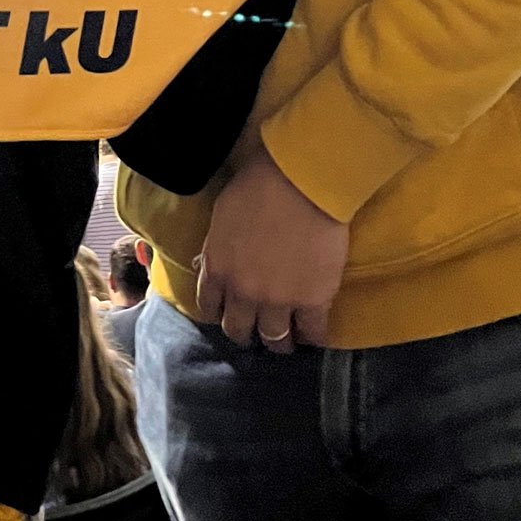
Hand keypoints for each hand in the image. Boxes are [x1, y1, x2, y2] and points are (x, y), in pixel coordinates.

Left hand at [195, 147, 349, 350]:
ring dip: (279, 341)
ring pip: (275, 339)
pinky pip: (314, 333)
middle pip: (239, 331)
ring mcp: (279, 301)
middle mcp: (243, 293)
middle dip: (247, 332)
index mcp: (217, 269)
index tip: (230, 312)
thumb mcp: (221, 215)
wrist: (300, 180)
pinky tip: (315, 334)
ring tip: (289, 338)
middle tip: (258, 328)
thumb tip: (205, 266)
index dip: (220, 313)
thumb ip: (214, 248)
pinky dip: (314, 337)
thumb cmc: (258, 185)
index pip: (209, 308)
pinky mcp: (314, 300)